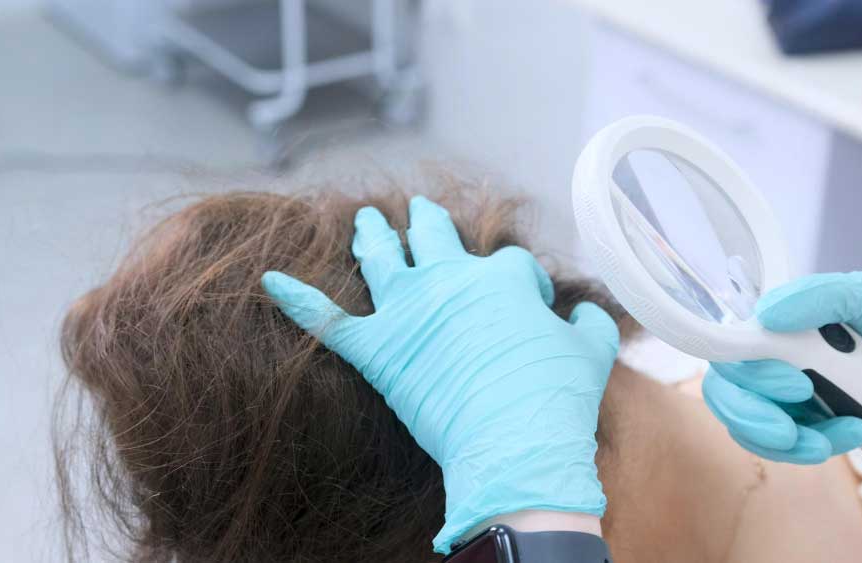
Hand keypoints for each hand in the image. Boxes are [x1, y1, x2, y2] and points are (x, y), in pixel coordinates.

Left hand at [261, 197, 619, 552]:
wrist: (516, 444)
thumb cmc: (557, 399)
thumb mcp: (591, 354)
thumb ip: (590, 326)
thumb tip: (588, 316)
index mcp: (502, 278)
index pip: (507, 264)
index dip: (517, 280)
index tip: (524, 299)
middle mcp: (451, 281)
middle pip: (434, 236)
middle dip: (428, 222)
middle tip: (419, 209)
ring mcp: (410, 312)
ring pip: (382, 259)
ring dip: (371, 236)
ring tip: (363, 220)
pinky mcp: (378, 350)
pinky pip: (330, 320)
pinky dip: (298, 300)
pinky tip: (270, 281)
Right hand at [703, 271, 861, 463]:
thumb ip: (823, 295)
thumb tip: (766, 316)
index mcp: (782, 325)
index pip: (729, 348)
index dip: (744, 371)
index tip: (795, 384)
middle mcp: (775, 359)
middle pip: (725, 392)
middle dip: (752, 415)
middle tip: (790, 428)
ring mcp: (789, 396)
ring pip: (747, 427)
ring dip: (783, 441)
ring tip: (829, 440)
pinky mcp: (808, 426)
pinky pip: (783, 448)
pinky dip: (810, 448)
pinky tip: (853, 433)